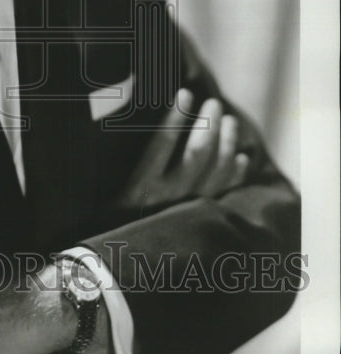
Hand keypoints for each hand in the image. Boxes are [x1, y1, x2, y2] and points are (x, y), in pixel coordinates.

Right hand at [116, 89, 249, 211]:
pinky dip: (236, 174)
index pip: (163, 143)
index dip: (176, 116)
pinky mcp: (202, 221)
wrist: (126, 260)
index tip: (185, 94)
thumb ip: (130, 158)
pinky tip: (241, 157)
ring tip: (229, 121)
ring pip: (217, 170)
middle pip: (198, 153)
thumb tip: (139, 119)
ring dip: (228, 142)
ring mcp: (189, 210)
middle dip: (208, 124)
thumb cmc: (114, 216)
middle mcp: (168, 198)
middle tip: (213, 103)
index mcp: (141, 187)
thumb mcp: (112, 188)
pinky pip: (227, 193)